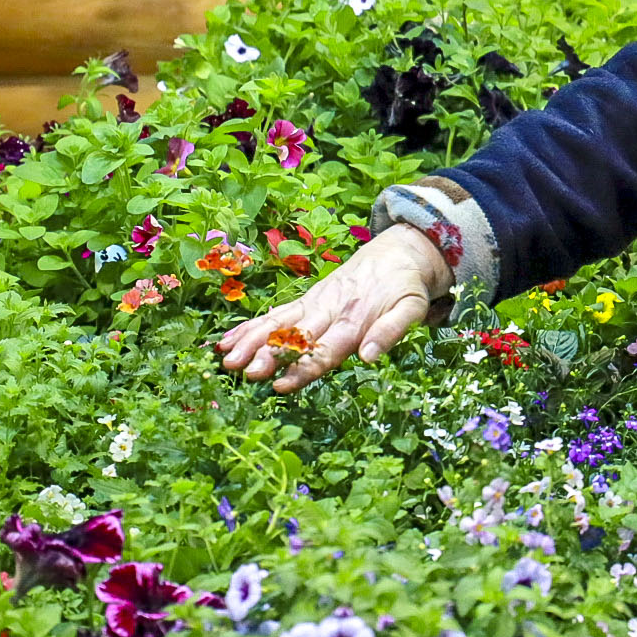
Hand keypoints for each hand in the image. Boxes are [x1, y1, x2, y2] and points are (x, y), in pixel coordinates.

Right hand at [215, 224, 454, 392]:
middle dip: (266, 354)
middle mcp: (329, 311)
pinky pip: (276, 313)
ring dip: (250, 340)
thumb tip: (369, 358)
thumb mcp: (412, 308)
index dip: (302, 368)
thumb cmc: (406, 287)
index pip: (324, 350)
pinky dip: (251, 325)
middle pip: (293, 337)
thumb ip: (391, 331)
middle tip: (242, 371)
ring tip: (225, 357)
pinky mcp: (307, 299)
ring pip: (277, 323)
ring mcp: (314, 303)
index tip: (279, 385)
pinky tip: (227, 339)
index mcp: (354, 319)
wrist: (401, 251)